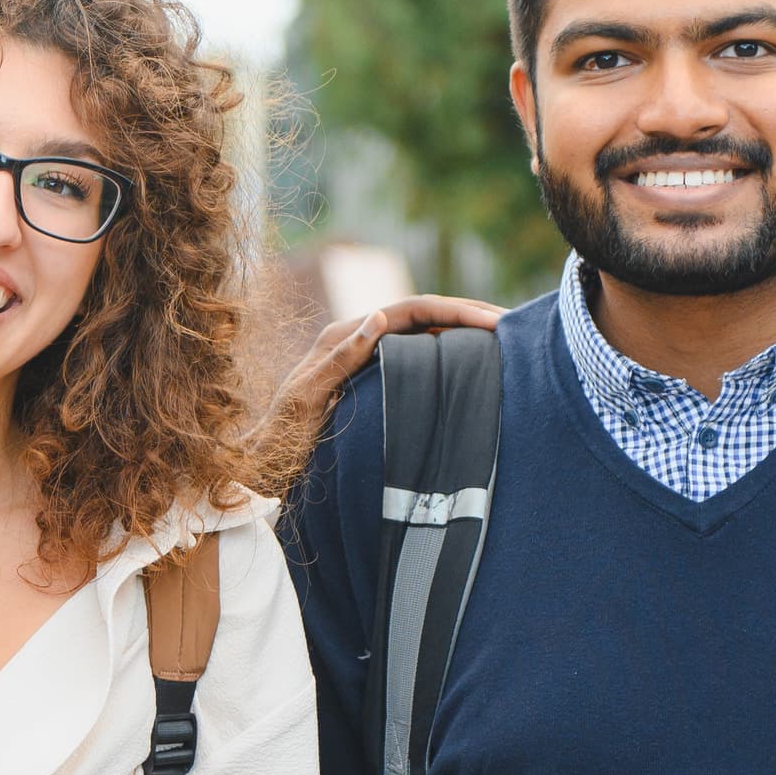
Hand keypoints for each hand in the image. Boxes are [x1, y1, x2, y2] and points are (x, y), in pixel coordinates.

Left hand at [248, 293, 506, 460]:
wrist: (261, 463)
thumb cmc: (279, 438)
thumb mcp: (305, 399)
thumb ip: (339, 358)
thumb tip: (378, 318)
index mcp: (345, 335)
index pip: (411, 311)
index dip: (455, 311)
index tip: (494, 322)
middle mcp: (357, 338)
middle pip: (424, 314)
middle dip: (469, 313)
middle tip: (515, 323)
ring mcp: (365, 357)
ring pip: (424, 333)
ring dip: (462, 331)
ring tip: (505, 339)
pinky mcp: (372, 378)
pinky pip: (417, 356)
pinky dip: (447, 354)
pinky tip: (473, 366)